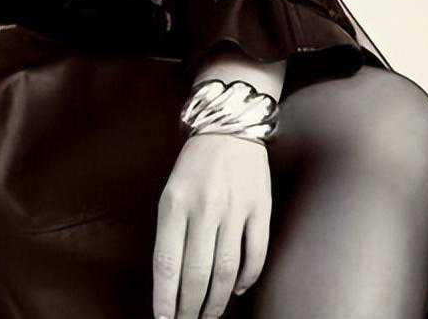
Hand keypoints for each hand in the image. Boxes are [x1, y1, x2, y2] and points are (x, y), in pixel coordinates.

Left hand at [152, 134, 271, 318]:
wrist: (230, 127)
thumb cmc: (195, 164)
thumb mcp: (171, 191)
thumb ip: (172, 231)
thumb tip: (175, 280)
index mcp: (175, 202)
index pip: (167, 262)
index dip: (165, 298)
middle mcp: (205, 206)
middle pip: (197, 273)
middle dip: (190, 307)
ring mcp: (236, 208)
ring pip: (226, 270)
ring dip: (216, 300)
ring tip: (208, 315)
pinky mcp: (261, 208)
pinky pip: (256, 254)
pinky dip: (246, 278)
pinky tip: (236, 290)